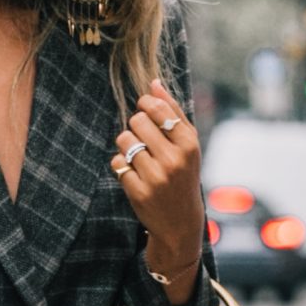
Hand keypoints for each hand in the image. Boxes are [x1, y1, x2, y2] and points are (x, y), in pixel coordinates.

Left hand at [109, 84, 203, 282]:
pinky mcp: (138, 192)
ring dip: (127, 146)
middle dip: (136, 127)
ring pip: (124, 140)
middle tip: (144, 140)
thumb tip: (153, 83)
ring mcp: (155, 177)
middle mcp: (174, 159)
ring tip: (139, 157)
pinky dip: (122, 166)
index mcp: (189, 143)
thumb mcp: (188, 144)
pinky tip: (135, 174)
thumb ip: (172, 112)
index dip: (145, 106)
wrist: (180, 222)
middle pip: (136, 121)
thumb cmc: (184, 175)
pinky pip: (117, 162)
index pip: (156, 108)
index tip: (145, 112)